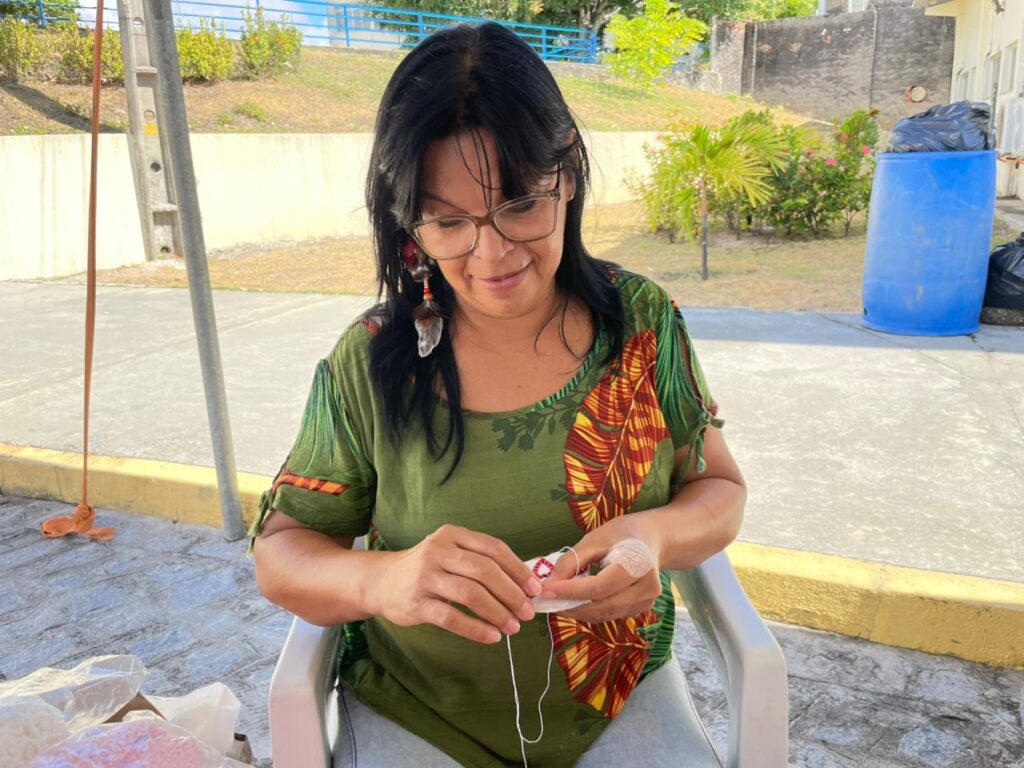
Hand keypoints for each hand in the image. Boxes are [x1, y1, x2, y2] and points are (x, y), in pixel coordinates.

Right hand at [373, 524, 541, 643]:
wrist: (381, 581)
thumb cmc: (426, 568)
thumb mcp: (450, 552)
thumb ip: (480, 561)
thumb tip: (524, 584)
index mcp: (452, 535)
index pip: (494, 549)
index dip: (518, 570)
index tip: (535, 589)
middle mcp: (438, 551)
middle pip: (485, 571)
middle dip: (511, 593)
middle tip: (527, 612)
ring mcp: (425, 576)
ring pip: (470, 594)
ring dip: (497, 612)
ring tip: (513, 627)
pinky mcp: (416, 603)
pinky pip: (452, 618)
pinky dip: (475, 629)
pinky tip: (491, 637)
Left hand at [541, 517, 662, 623]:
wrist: (651, 539)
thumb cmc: (622, 534)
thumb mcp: (595, 538)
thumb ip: (572, 561)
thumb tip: (549, 583)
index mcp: (638, 564)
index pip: (600, 587)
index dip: (570, 591)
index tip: (545, 590)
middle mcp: (647, 587)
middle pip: (602, 606)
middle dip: (570, 605)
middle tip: (545, 599)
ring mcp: (646, 601)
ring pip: (605, 614)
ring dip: (577, 611)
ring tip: (556, 600)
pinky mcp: (641, 609)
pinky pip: (610, 614)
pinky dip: (589, 610)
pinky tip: (574, 601)